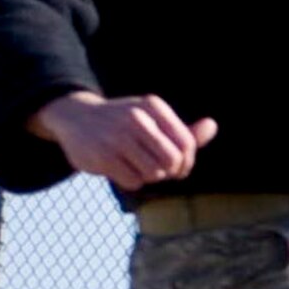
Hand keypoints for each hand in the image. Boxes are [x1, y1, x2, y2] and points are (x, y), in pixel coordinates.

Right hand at [27, 91, 217, 190]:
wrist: (75, 118)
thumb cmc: (122, 122)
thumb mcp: (152, 119)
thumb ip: (183, 130)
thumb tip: (212, 126)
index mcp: (153, 106)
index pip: (187, 144)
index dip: (186, 163)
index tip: (177, 167)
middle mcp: (137, 118)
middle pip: (172, 162)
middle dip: (168, 172)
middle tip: (157, 170)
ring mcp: (118, 137)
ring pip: (154, 173)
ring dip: (148, 176)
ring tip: (136, 166)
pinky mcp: (103, 156)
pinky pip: (133, 182)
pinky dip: (131, 181)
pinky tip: (121, 169)